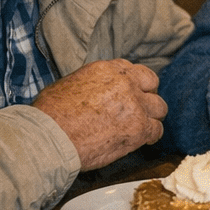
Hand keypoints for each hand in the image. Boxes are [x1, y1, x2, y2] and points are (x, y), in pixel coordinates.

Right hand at [33, 59, 166, 170]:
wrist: (50, 137)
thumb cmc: (51, 115)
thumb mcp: (70, 84)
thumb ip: (92, 83)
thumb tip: (96, 90)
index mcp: (107, 70)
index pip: (132, 70)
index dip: (133, 83)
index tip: (129, 93)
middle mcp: (125, 83)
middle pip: (151, 84)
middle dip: (146, 96)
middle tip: (138, 109)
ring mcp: (135, 105)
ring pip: (159, 107)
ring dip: (151, 116)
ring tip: (141, 125)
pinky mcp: (139, 128)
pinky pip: (157, 130)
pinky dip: (151, 136)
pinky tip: (142, 139)